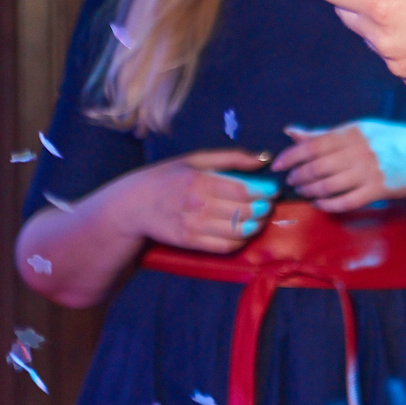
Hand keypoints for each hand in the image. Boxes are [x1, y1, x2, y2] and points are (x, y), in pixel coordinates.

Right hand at [123, 150, 276, 253]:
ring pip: (238, 231)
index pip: (243, 191)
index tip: (273, 191)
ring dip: (256, 226)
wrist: (132, 205)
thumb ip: (231, 158)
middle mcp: (197, 205)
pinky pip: (225, 246)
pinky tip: (244, 232)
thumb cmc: (168, 177)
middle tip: (268, 205)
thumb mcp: (195, 159)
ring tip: (259, 218)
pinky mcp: (189, 242)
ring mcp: (193, 226)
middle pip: (244, 212)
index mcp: (199, 181)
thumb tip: (263, 158)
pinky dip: (241, 240)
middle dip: (264, 210)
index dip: (264, 193)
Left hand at [271, 119, 405, 211]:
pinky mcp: (379, 189)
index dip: (290, 156)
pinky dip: (328, 204)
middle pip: (317, 167)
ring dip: (310, 191)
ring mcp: (370, 171)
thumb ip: (323, 134)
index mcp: (353, 132)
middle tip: (291, 181)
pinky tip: (320, 204)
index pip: (313, 145)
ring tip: (303, 192)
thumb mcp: (359, 131)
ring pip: (329, 185)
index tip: (276, 165)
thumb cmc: (387, 142)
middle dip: (299, 176)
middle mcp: (360, 150)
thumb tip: (290, 132)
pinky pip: (346, 201)